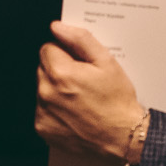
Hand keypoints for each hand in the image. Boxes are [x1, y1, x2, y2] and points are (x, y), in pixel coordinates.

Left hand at [36, 22, 147, 163]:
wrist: (123, 137)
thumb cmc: (117, 102)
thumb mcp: (106, 62)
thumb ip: (80, 40)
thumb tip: (57, 27)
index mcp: (60, 72)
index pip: (48, 48)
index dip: (65, 53)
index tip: (79, 65)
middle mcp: (46, 92)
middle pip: (43, 68)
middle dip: (59, 71)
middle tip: (83, 83)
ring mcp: (42, 112)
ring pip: (43, 89)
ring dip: (56, 90)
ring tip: (80, 100)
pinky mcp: (43, 128)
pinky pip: (42, 110)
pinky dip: (54, 110)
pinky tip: (73, 113)